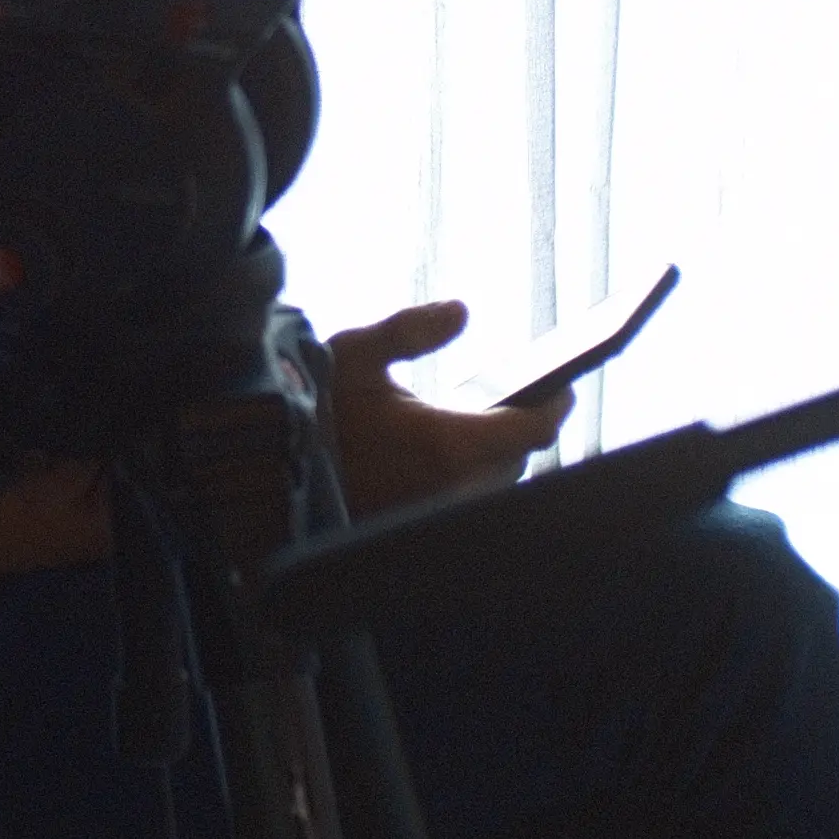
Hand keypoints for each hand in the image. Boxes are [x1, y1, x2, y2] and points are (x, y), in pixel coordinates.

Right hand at [320, 300, 566, 520]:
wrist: (275, 477)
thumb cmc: (318, 411)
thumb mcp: (357, 354)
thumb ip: (411, 330)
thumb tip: (461, 310)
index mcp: (448, 443)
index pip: (534, 430)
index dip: (557, 406)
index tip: (563, 387)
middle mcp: (454, 487)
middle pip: (519, 460)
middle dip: (522, 428)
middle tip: (525, 396)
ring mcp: (439, 514)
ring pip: (495, 484)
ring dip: (498, 456)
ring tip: (492, 423)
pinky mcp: (422, 528)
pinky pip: (467, 501)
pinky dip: (472, 476)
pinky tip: (457, 453)